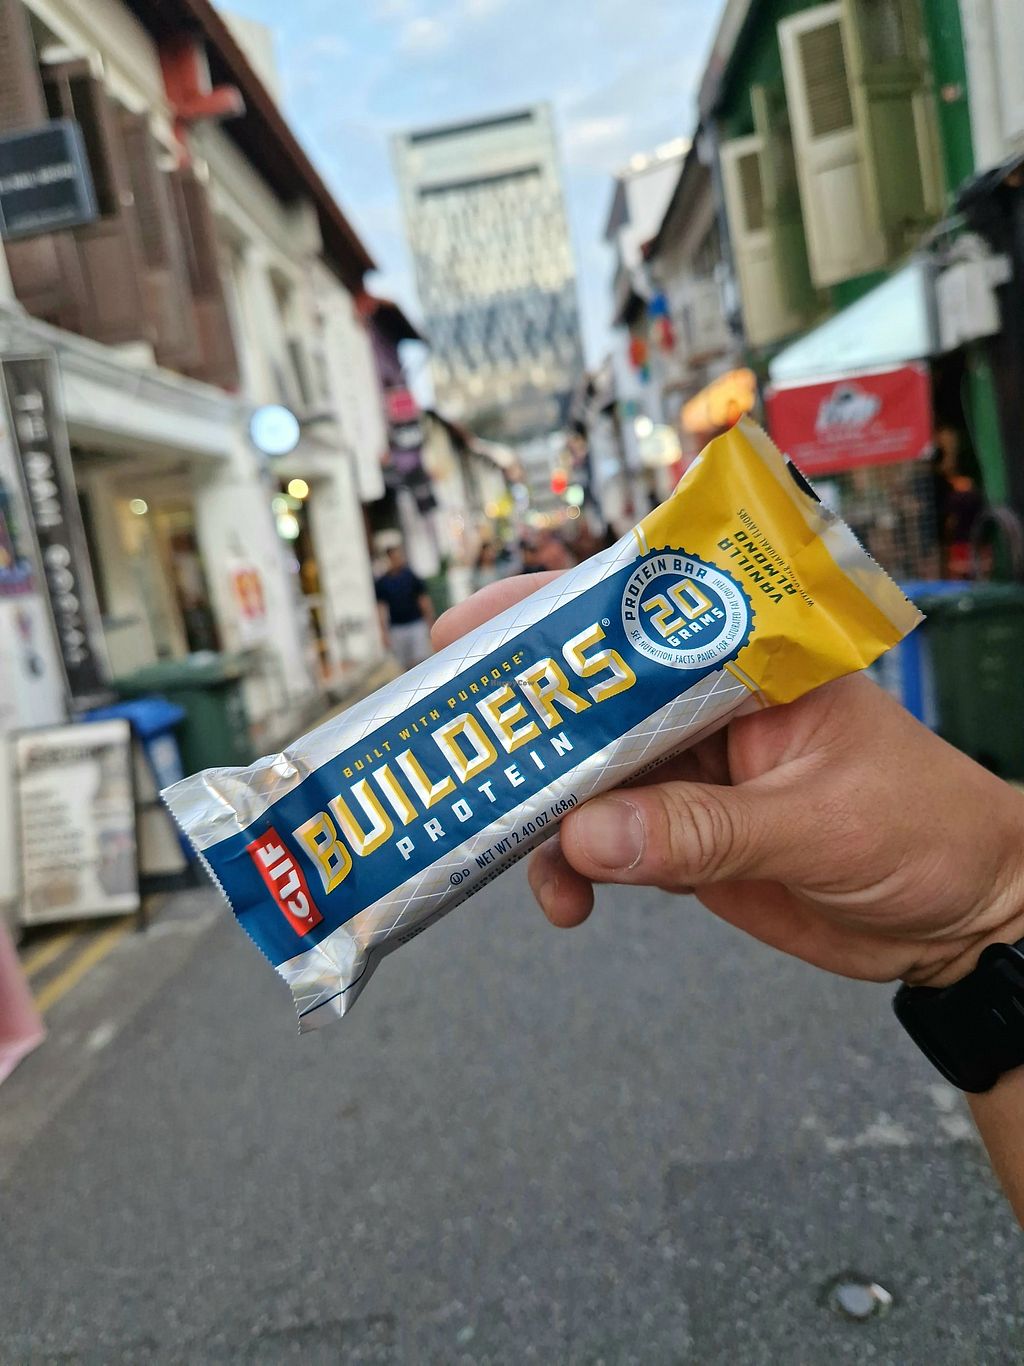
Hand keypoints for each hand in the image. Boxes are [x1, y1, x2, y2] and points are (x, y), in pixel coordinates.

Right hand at [434, 575, 1023, 988]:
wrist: (959, 920)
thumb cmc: (927, 830)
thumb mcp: (819, 824)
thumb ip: (703, 832)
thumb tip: (586, 835)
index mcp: (750, 660)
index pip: (638, 617)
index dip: (548, 621)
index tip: (468, 635)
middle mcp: (705, 706)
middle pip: (590, 699)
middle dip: (520, 726)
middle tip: (453, 755)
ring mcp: (687, 772)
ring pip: (581, 778)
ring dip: (539, 818)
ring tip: (526, 861)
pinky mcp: (679, 834)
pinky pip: (599, 843)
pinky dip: (569, 870)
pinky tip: (568, 900)